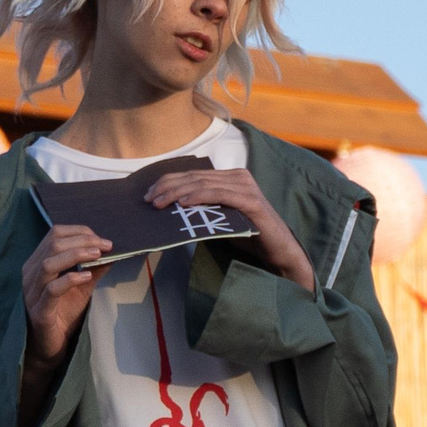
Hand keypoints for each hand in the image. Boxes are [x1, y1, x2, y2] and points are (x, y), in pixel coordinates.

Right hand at [21, 223, 110, 366]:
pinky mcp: (39, 311)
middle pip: (53, 244)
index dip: (80, 232)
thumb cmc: (63, 313)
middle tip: (106, 246)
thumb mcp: (82, 287)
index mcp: (38, 263)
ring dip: (76, 255)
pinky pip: (51, 289)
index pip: (55, 234)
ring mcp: (33, 292)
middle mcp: (31, 274)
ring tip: (98, 256)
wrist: (51, 345)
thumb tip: (112, 252)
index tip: (102, 239)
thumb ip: (94, 268)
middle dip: (83, 241)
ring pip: (49, 263)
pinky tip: (86, 277)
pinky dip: (70, 279)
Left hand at [144, 167, 314, 290]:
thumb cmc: (249, 236)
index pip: (193, 175)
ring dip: (177, 192)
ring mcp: (245, 187)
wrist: (278, 251)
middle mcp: (238, 177)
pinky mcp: (250, 201)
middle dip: (168, 187)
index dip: (169, 181)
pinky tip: (183, 203)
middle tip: (148, 199)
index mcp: (230, 177)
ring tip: (159, 202)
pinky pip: (219, 195)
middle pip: (195, 177)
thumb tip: (171, 209)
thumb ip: (203, 209)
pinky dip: (199, 197)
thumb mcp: (220, 219)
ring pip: (203, 184)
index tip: (150, 194)